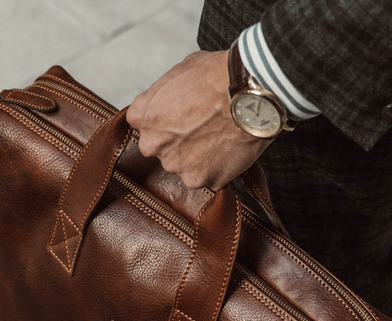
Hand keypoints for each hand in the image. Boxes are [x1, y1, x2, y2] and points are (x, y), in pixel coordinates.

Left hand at [127, 50, 271, 190]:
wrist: (248, 94)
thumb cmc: (216, 77)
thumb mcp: (181, 70)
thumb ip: (167, 93)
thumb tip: (174, 95)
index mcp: (143, 116)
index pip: (146, 123)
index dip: (167, 118)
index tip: (182, 114)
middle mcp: (153, 144)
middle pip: (162, 147)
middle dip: (179, 140)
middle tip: (202, 126)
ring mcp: (177, 165)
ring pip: (185, 164)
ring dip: (199, 155)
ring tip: (220, 136)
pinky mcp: (202, 179)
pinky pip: (209, 176)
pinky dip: (219, 167)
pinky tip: (230, 148)